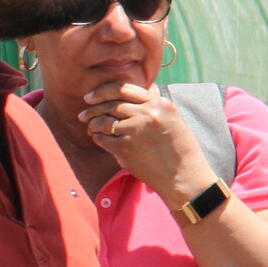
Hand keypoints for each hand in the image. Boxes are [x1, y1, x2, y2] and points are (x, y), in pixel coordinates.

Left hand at [80, 82, 214, 206]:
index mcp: (159, 104)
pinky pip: (102, 139)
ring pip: (103, 121)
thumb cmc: (180, 150)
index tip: (91, 97)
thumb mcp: (173, 121)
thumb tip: (129, 98)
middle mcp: (146, 114)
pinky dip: (97, 138)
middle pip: (110, 105)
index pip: (124, 89)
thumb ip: (153, 107)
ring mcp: (135, 130)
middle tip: (83, 114)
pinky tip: (98, 139)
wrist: (184, 176)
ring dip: (93, 124)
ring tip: (91, 128)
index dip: (102, 92)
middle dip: (92, 109)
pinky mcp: (125, 148)